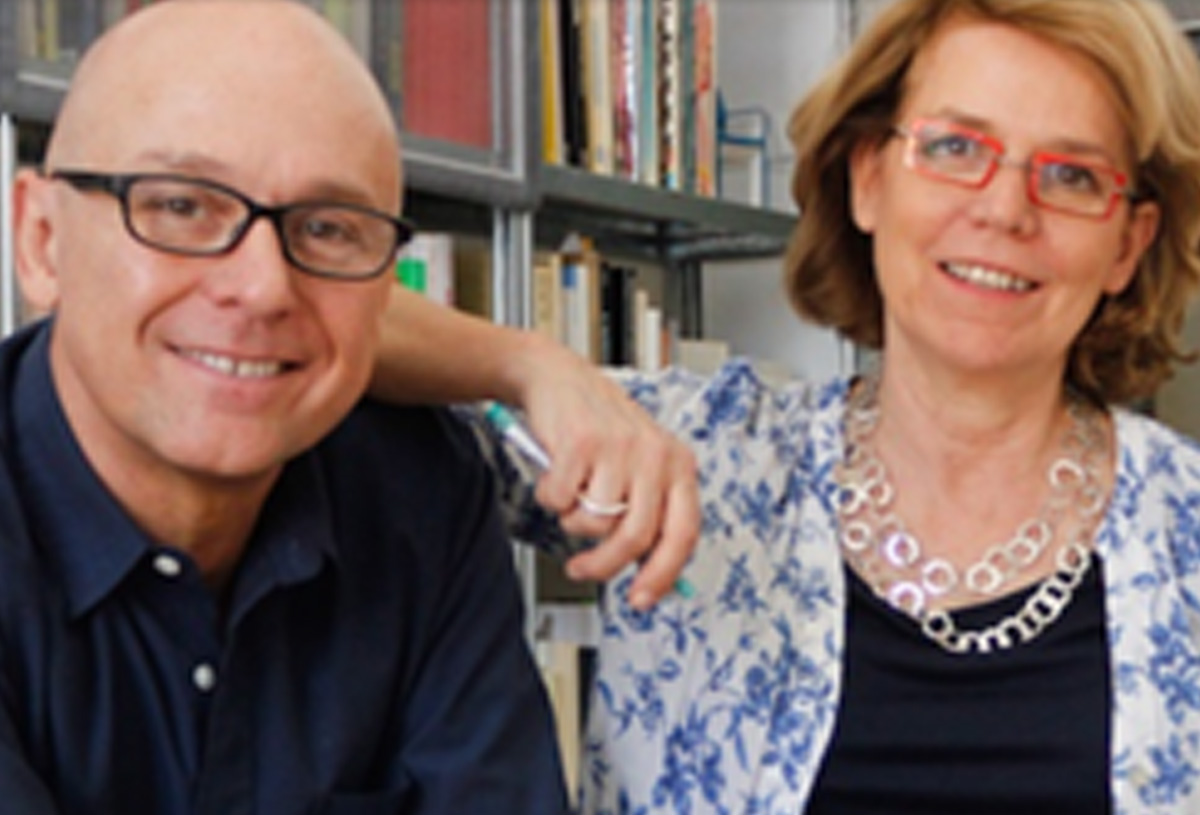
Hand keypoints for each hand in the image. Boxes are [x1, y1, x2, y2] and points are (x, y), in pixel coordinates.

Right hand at [518, 343, 700, 610]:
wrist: (559, 377)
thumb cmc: (599, 428)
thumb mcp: (641, 465)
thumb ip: (649, 512)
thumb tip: (649, 573)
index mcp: (678, 465)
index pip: (683, 534)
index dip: (663, 575)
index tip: (642, 599)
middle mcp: (654, 455)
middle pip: (633, 538)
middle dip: (602, 565)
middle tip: (581, 569)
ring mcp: (619, 448)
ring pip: (592, 523)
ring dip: (571, 519)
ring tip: (572, 493)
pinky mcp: (581, 442)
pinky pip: (560, 500)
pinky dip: (550, 496)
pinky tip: (556, 472)